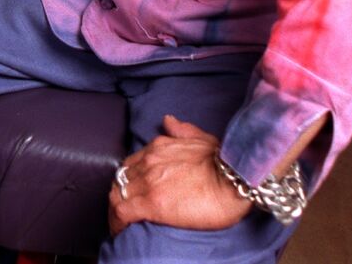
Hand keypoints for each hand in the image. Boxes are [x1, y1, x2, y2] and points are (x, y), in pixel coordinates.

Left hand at [108, 115, 250, 235]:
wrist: (234, 181)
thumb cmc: (225, 163)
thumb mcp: (202, 138)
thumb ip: (182, 130)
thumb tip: (168, 120)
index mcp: (158, 147)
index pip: (131, 164)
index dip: (129, 178)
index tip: (133, 190)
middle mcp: (148, 162)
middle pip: (121, 179)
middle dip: (120, 193)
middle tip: (126, 208)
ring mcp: (147, 183)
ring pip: (117, 194)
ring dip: (116, 208)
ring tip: (121, 222)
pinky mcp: (151, 204)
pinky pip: (121, 212)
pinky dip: (116, 222)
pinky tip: (119, 230)